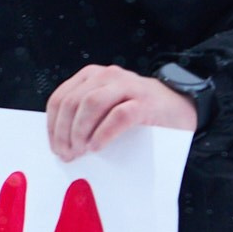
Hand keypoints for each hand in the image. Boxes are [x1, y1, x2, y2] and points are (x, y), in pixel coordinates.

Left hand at [45, 64, 196, 161]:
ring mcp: (127, 87)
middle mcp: (107, 77)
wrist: (180, 107)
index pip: (60, 98)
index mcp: (92, 77)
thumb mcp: (106, 107)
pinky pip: (118, 116)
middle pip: (72, 102)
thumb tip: (61, 143)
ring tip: (80, 151)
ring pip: (91, 104)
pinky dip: (104, 133)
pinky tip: (97, 146)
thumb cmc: (138, 112)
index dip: (53, 125)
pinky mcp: (145, 102)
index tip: (54, 147)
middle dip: (64, 132)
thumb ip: (85, 116)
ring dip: (80, 131)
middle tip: (66, 154)